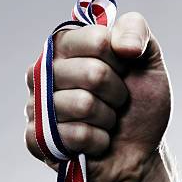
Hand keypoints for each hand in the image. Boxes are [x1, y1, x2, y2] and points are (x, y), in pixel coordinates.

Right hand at [25, 12, 170, 181]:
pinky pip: (76, 135)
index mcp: (65, 45)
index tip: (124, 71)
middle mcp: (43, 71)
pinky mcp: (34, 138)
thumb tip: (122, 45)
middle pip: (93, 73)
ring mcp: (35, 105)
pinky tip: (95, 143)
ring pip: (84, 105)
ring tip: (105, 123)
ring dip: (108, 119)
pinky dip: (98, 142)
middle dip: (117, 93)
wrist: (139, 151)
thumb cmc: (138, 104)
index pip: (97, 40)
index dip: (121, 60)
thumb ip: (136, 30)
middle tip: (117, 103)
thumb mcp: (147, 59)